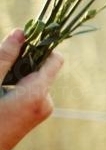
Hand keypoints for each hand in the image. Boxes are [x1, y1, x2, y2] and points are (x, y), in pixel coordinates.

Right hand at [0, 28, 63, 149]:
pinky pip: (31, 92)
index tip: (22, 43)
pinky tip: (1, 94)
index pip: (55, 60)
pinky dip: (17, 87)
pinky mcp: (35, 117)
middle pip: (42, 69)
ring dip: (17, 76)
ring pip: (35, 80)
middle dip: (22, 63)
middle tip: (0, 69)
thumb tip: (21, 32)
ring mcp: (42, 112)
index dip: (41, 47)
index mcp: (37, 94)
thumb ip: (5, 58)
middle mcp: (46, 103)